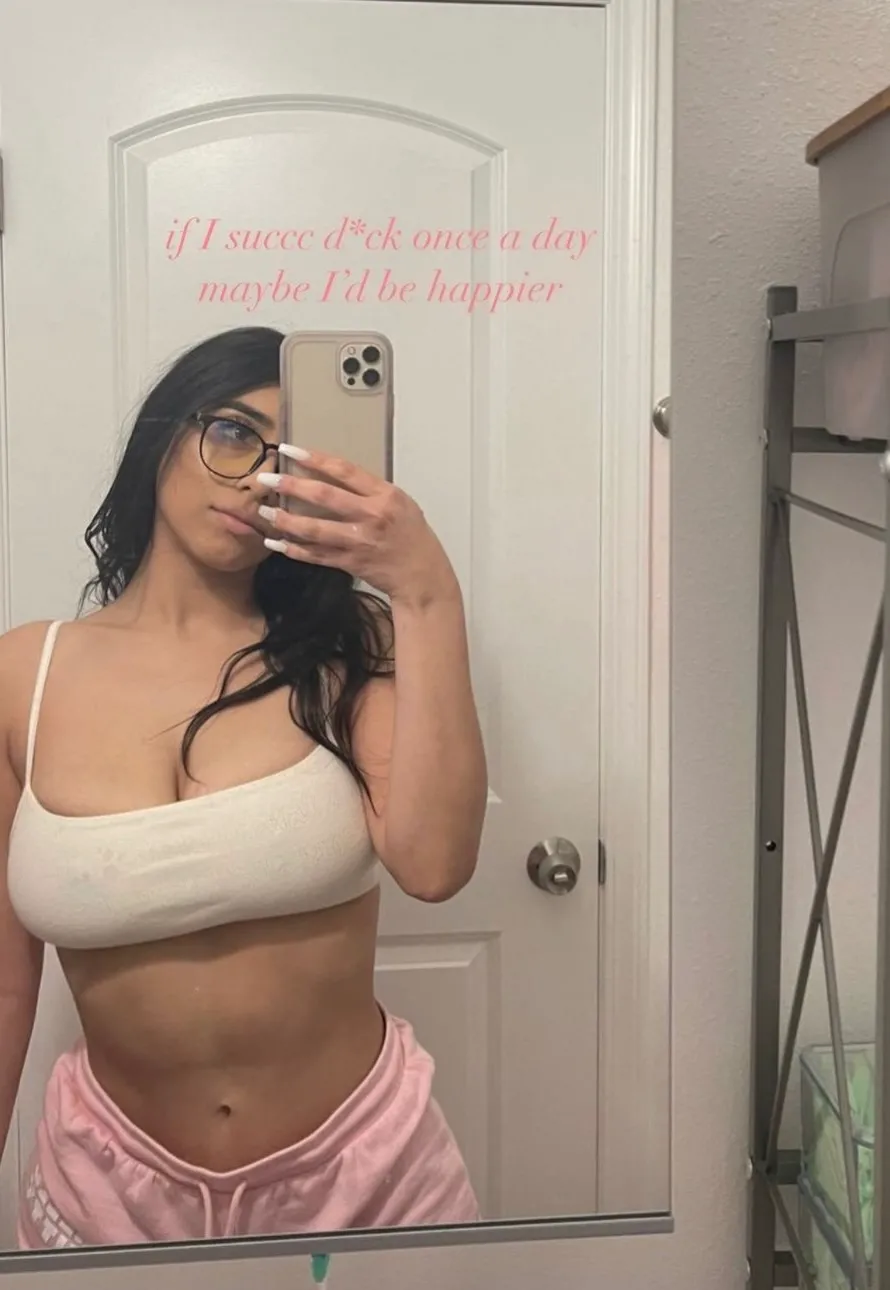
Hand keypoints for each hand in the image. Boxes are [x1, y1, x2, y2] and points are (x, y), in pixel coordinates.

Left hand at [257, 447, 457, 605]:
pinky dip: (295, 550)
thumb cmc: (412, 535)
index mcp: (384, 495)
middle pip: (324, 496)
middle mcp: (370, 516)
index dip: (315, 459)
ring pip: (315, 529)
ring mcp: (358, 541)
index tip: (290, 450)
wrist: (422, 574)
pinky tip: (276, 544)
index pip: (345, 470)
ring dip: (286, 521)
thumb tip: (333, 476)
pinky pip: (317, 555)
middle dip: (292, 486)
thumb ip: (370, 491)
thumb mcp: (400, 503)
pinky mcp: (350, 562)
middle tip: (266, 479)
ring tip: (264, 513)